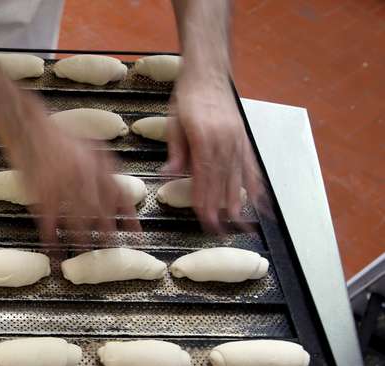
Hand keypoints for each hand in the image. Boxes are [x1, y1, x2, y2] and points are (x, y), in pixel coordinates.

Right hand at [0, 98, 139, 245]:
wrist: (29, 128)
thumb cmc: (58, 136)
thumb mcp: (89, 147)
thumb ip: (104, 169)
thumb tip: (118, 191)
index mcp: (97, 165)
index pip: (120, 196)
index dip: (129, 217)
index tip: (136, 235)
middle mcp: (83, 176)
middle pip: (101, 211)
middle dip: (108, 232)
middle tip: (112, 247)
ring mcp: (62, 185)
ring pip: (78, 220)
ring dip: (83, 238)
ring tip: (86, 250)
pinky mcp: (42, 192)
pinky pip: (50, 221)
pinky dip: (52, 236)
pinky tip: (54, 247)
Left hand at [162, 70, 267, 231]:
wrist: (208, 73)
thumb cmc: (188, 97)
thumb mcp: (174, 123)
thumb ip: (176, 151)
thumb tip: (169, 175)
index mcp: (205, 138)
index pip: (204, 177)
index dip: (205, 200)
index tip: (204, 219)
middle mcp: (225, 141)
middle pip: (222, 181)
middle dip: (220, 208)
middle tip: (219, 229)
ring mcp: (237, 141)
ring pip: (238, 177)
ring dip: (238, 201)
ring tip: (241, 222)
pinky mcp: (243, 139)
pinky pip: (251, 165)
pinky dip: (255, 184)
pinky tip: (259, 199)